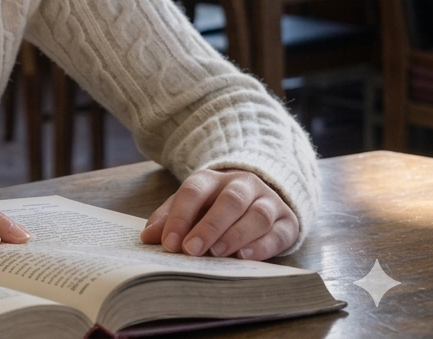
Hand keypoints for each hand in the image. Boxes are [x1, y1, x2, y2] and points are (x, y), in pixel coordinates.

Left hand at [139, 169, 297, 260]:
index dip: (180, 216)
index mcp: (212, 179)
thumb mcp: (190, 206)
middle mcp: (243, 185)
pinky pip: (278, 232)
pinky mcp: (287, 221)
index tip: (169, 243)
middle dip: (209, 226)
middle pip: (229, 201)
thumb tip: (147, 237)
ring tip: (218, 253)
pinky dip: (262, 245)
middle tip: (192, 250)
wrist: (260, 195)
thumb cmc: (215, 205)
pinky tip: (245, 256)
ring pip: (256, 215)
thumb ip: (168, 218)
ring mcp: (268, 201)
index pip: (194, 191)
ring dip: (236, 235)